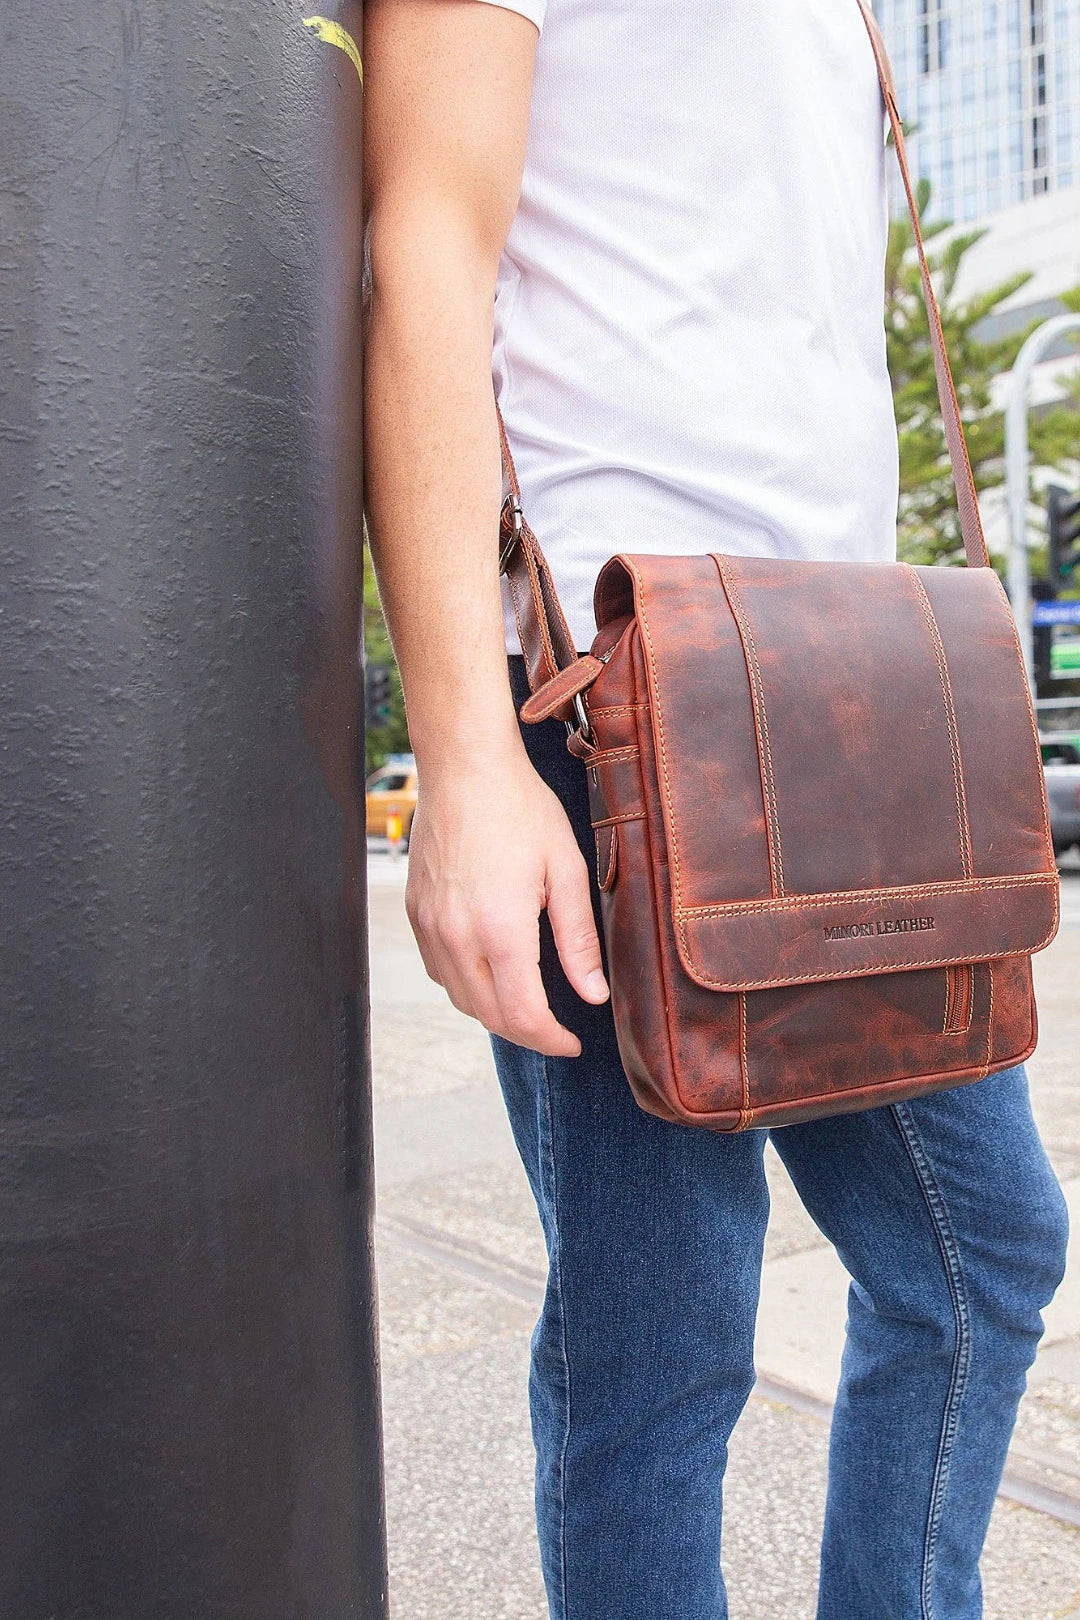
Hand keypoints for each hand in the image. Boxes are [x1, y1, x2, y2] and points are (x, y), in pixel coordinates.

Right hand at [404, 750, 608, 1056]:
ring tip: (527, 1004)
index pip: (523, 1014)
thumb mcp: (566, 870)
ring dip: (494, 1012)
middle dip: (526, 1033)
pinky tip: (490, 971)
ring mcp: (430, 926)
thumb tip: (593, 994)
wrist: (464, 768)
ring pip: (460, 998)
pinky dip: (466, 985)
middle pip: (488, 1016)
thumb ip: (578, 940)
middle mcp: (457, 935)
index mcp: (500, 928)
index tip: (571, 1043)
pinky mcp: (416, 913)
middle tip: (555, 1030)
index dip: (550, 1039)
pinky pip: (439, 970)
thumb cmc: (520, 809)